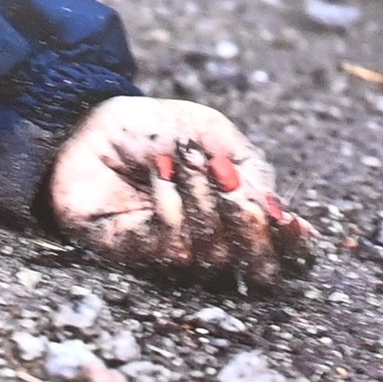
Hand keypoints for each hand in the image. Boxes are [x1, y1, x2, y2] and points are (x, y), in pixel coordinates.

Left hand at [46, 97, 313, 286]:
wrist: (91, 122)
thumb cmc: (153, 128)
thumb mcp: (212, 133)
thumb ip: (250, 170)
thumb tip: (280, 216)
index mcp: (230, 211)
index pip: (270, 242)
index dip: (288, 242)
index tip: (291, 225)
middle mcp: (204, 239)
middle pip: (247, 260)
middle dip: (247, 222)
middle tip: (232, 186)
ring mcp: (169, 251)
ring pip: (211, 253)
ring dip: (204, 201)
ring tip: (184, 160)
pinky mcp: (134, 254)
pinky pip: (170, 245)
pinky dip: (172, 203)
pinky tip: (160, 173)